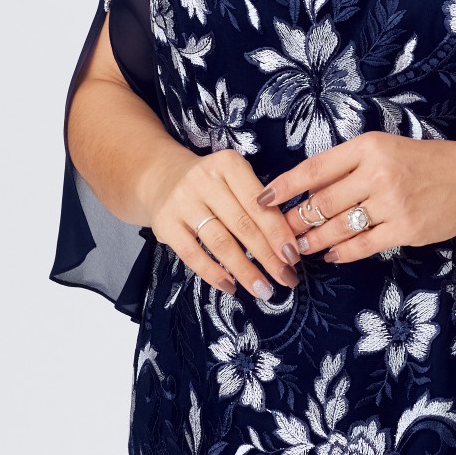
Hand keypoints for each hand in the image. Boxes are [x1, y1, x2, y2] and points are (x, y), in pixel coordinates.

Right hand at [142, 145, 302, 298]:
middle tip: (286, 278)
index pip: (259, 204)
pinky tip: (231, 287)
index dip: (278, 232)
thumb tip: (287, 246)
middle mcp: (203, 179)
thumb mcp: (234, 179)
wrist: (161, 177)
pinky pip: (193, 254)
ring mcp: (182, 201)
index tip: (294, 257)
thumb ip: (257, 203)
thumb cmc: (211, 184)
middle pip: (242, 225)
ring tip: (263, 290)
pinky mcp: (165, 223)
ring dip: (245, 270)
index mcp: (228, 164)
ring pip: (220, 242)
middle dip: (268, 256)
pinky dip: (214, 274)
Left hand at [254, 132, 455, 264]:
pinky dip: (342, 253)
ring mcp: (393, 203)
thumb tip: (307, 191)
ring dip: (313, 240)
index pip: (315, 168)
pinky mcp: (406, 229)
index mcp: (368, 147)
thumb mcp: (384, 148)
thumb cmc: (424, 162)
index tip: (262, 199)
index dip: (285, 186)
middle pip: (322, 202)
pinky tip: (331, 255)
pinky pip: (363, 245)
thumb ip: (349, 165)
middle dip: (294, 221)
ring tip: (299, 247)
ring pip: (338, 227)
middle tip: (277, 233)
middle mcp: (378, 173)